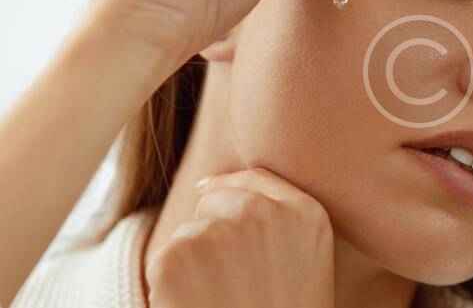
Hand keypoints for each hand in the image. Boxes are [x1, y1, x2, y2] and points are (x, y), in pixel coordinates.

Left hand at [145, 168, 335, 307]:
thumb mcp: (307, 264)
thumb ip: (281, 221)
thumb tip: (213, 188)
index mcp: (307, 214)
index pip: (256, 179)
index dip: (230, 189)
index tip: (213, 200)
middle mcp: (264, 212)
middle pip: (216, 199)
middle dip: (211, 230)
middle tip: (227, 282)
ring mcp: (220, 230)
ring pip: (189, 230)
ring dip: (192, 261)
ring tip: (217, 301)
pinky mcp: (178, 253)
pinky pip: (164, 256)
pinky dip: (169, 283)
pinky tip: (196, 306)